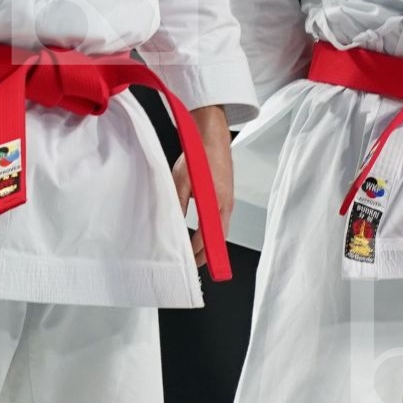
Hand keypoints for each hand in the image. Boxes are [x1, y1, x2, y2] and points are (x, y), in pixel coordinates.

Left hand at [171, 105, 234, 268]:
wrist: (212, 137)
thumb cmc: (199, 156)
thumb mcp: (181, 182)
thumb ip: (178, 205)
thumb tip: (174, 224)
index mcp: (215, 202)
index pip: (207, 237)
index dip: (197, 252)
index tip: (188, 262)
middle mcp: (226, 205)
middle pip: (219, 238)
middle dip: (207, 254)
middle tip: (194, 264)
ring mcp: (229, 201)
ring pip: (222, 230)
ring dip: (211, 243)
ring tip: (198, 252)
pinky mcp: (228, 197)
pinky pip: (222, 220)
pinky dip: (214, 231)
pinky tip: (204, 231)